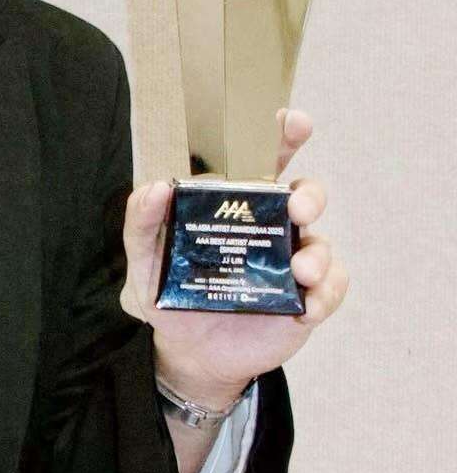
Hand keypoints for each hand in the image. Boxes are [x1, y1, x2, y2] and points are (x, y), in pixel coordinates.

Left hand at [119, 108, 349, 404]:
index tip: (294, 120)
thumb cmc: (165, 289)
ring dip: (318, 253)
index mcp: (234, 204)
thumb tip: (156, 187)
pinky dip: (325, 294)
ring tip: (299, 271)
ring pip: (323, 242)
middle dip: (310, 193)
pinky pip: (331, 288)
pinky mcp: (305, 299)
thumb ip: (141, 221)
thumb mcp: (142, 257)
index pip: (262, 160)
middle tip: (296, 205)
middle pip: (306, 193)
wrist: (185, 351)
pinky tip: (304, 309)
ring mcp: (290, 261)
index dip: (282, 136)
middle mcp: (269, 225)